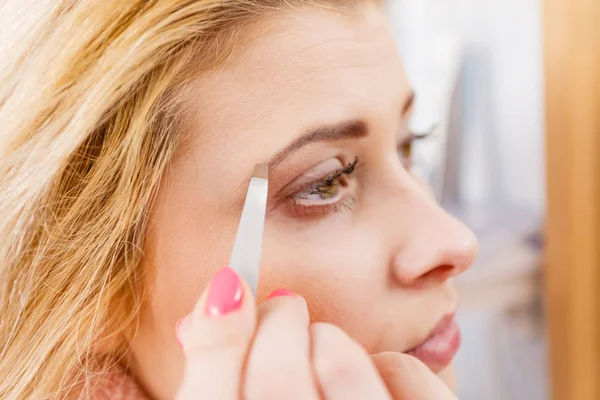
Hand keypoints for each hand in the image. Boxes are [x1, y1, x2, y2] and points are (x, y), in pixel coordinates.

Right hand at [175, 267, 456, 398]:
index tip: (229, 285)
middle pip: (275, 374)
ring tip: (321, 350)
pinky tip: (371, 375)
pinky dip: (388, 361)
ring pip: (337, 362)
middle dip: (278, 322)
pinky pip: (402, 372)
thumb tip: (218, 303)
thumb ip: (219, 379)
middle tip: (282, 310)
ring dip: (327, 339)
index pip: (210, 398)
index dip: (215, 333)